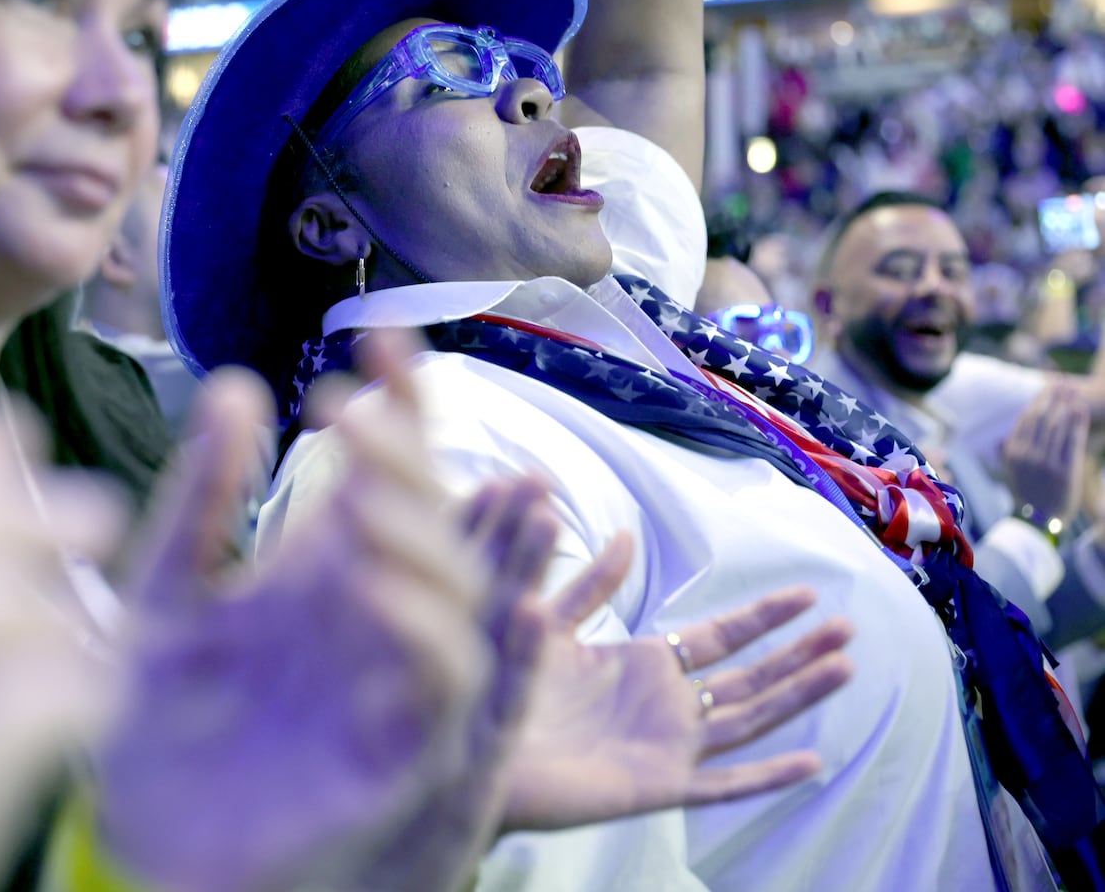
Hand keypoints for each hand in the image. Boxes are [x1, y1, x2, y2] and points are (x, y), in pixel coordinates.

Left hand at [100, 332, 520, 891]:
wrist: (134, 840)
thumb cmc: (151, 719)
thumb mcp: (165, 592)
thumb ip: (201, 498)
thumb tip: (240, 386)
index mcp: (326, 563)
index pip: (389, 469)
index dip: (401, 403)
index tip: (378, 338)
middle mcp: (373, 609)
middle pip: (432, 517)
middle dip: (408, 458)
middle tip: (353, 414)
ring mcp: (390, 674)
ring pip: (459, 592)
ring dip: (426, 534)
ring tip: (362, 488)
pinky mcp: (397, 746)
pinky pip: (443, 683)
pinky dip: (430, 630)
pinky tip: (379, 583)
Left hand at [502, 532, 854, 830]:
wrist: (470, 743)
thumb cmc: (502, 683)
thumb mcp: (549, 620)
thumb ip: (591, 584)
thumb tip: (624, 534)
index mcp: (642, 666)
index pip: (718, 636)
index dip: (762, 617)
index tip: (806, 593)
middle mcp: (664, 706)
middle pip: (749, 677)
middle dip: (797, 653)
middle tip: (849, 627)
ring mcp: (666, 746)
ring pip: (748, 719)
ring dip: (798, 696)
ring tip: (846, 666)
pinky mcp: (656, 785)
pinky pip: (722, 784)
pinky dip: (766, 776)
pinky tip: (813, 762)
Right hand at [1003, 381, 1089, 527]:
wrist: (1039, 520)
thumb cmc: (1027, 492)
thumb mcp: (1011, 471)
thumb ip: (1008, 451)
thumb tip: (1002, 437)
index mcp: (1013, 452)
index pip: (1026, 418)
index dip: (1038, 399)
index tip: (1048, 386)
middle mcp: (1026, 455)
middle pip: (1042, 418)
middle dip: (1053, 396)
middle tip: (1062, 381)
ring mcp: (1045, 462)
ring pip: (1056, 426)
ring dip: (1065, 404)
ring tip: (1073, 389)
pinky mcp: (1063, 470)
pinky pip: (1070, 441)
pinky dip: (1076, 423)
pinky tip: (1080, 409)